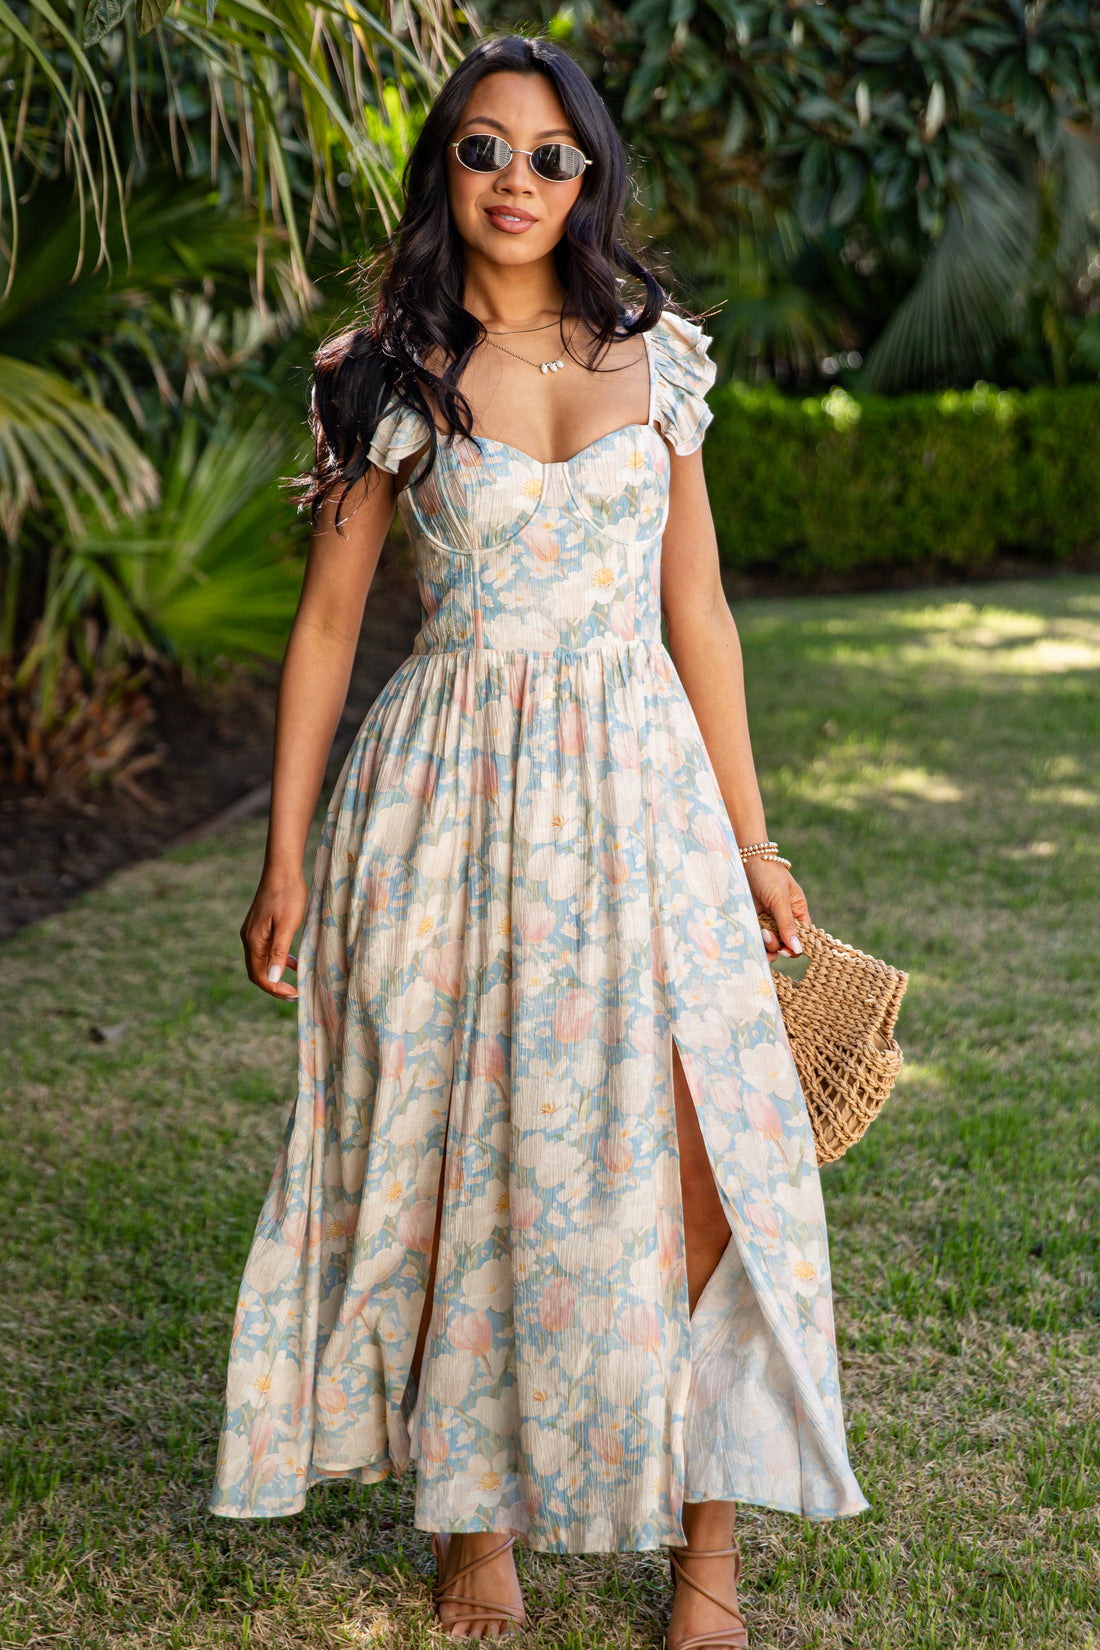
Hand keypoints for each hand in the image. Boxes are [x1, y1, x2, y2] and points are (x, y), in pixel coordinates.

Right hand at [240, 869, 307, 1000]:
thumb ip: (279, 953)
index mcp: (253, 941)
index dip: (275, 989)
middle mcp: (248, 938)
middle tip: (294, 994)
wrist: (282, 869)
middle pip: (257, 972)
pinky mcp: (259, 925)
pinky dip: (277, 960)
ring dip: (276, 974)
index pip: (259, 976)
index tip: (295, 994)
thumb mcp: (287, 925)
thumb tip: (273, 979)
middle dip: (274, 986)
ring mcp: (252, 932)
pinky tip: (292, 962)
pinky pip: (265, 950)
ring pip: (261, 962)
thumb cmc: (288, 895)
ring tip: (295, 983)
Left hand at [742, 857, 809, 959]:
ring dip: (766, 944)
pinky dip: (755, 941)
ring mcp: (768, 920)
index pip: (802, 937)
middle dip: (777, 945)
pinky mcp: (753, 919)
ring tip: (760, 932)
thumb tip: (798, 949)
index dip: (795, 947)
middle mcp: (784, 918)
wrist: (745, 860)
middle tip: (766, 934)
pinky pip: (756, 937)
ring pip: (770, 944)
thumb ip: (787, 924)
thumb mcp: (780, 899)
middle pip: (785, 944)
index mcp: (798, 911)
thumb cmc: (768, 875)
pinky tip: (752, 935)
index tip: (784, 949)